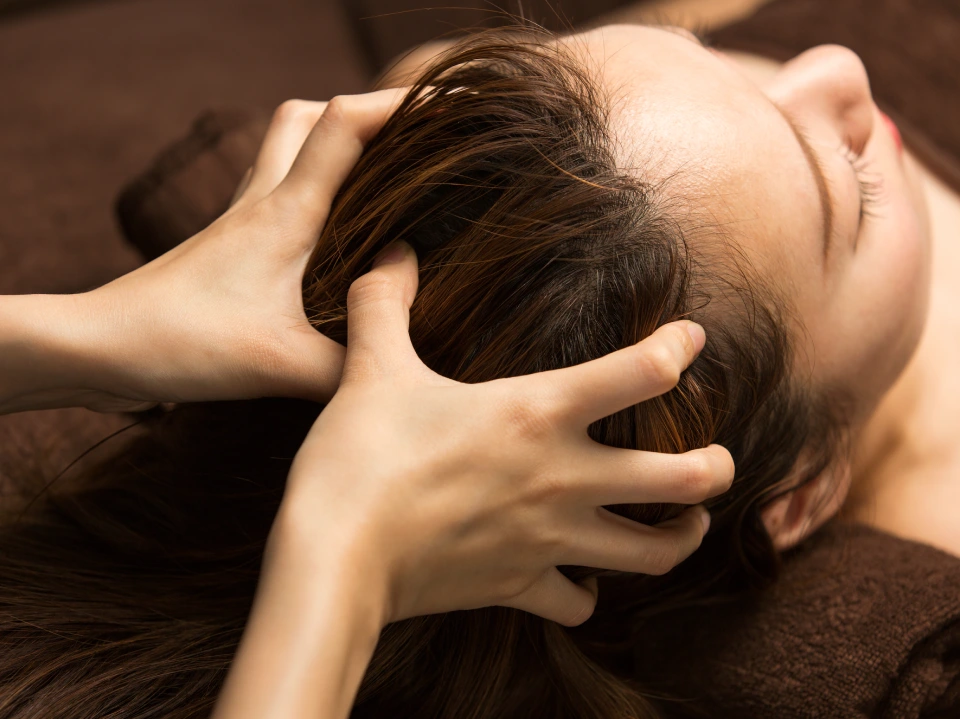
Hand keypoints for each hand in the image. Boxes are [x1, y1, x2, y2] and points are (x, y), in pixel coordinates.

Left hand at [67, 91, 403, 410]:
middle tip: (405, 145)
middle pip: (307, 116)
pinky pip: (272, 193)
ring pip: (286, 149)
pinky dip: (307, 191)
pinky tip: (328, 237)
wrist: (102, 347)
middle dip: (361, 114)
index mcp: (285, 212)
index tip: (447, 107)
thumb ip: (351, 366)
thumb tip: (398, 368)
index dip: (398, 104)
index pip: (344, 125)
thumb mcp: (282, 365)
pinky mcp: (228, 246)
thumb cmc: (183, 342)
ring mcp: (239, 220)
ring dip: (330, 147)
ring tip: (376, 181)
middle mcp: (261, 202)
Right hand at [274, 242, 734, 627]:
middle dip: (718, 467)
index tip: (691, 339)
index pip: (643, 371)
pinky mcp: (520, 587)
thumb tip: (393, 251)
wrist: (333, 560)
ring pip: (654, 553)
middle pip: (686, 478)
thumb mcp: (372, 367)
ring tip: (687, 522)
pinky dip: (586, 595)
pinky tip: (581, 582)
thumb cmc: (359, 458)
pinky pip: (576, 605)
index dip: (679, 348)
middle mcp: (563, 477)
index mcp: (538, 412)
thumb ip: (385, 301)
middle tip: (719, 459)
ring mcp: (548, 539)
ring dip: (681, 538)